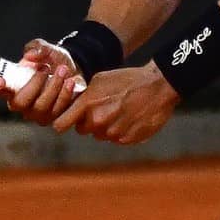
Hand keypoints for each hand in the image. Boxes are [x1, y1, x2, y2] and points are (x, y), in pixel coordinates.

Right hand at [0, 38, 84, 125]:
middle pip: (18, 103)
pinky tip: (70, 82)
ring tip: (62, 70)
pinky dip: (64, 95)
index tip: (1, 81)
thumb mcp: (44, 48)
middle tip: (45, 68)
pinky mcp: (51, 118)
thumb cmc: (51, 59)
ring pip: (40, 108)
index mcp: (8, 85)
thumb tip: (29, 56)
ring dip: (53, 87)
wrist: (74, 68)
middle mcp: (18, 102)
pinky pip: (56, 112)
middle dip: (34, 85)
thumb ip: (36, 48)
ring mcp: (34, 113)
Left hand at [53, 62, 180, 145]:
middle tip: (102, 109)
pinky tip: (129, 117)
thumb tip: (72, 103)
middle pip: (82, 130)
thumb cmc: (128, 80)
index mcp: (88, 104)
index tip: (65, 121)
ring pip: (100, 135)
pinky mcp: (127, 140)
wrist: (158, 87)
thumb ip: (84, 95)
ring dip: (105, 127)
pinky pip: (116, 139)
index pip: (61, 124)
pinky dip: (120, 131)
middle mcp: (98, 121)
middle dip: (88, 122)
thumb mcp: (101, 79)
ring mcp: (113, 132)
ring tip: (119, 111)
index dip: (62, 123)